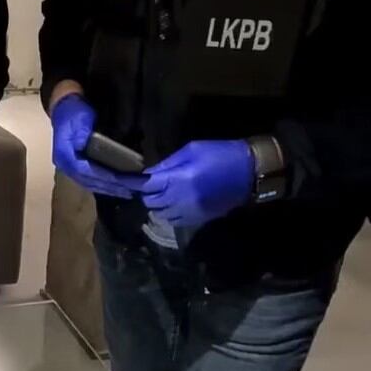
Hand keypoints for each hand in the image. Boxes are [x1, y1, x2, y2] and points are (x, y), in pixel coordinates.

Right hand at [50, 92, 144, 197]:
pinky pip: (91, 179)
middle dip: (110, 187)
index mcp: (64, 155)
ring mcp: (70, 167)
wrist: (64, 105)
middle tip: (130, 191)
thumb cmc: (73, 110)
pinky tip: (116, 186)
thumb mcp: (80, 119)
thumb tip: (95, 151)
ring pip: (90, 183)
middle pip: (89, 181)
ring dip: (109, 189)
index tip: (121, 180)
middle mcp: (66, 165)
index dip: (104, 177)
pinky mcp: (76, 165)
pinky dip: (104, 184)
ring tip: (127, 192)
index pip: (86, 171)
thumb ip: (85, 135)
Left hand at [137, 140, 254, 226]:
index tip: (120, 179)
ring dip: (157, 204)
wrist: (250, 173)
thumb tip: (149, 173)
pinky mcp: (198, 219)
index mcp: (177, 180)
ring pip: (160, 214)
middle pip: (150, 201)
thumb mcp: (192, 150)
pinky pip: (174, 221)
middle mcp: (179, 200)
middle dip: (146, 192)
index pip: (145, 185)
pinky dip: (168, 213)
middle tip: (149, 182)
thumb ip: (168, 164)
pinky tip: (174, 202)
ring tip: (162, 193)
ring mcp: (189, 212)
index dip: (130, 182)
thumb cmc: (220, 154)